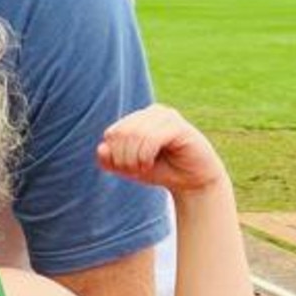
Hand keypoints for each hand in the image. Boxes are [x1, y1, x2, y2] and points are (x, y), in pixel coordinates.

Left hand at [97, 104, 226, 192]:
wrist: (193, 183)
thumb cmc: (161, 171)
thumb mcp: (129, 168)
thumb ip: (110, 160)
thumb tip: (102, 148)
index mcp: (139, 118)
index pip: (113, 133)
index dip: (114, 155)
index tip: (126, 170)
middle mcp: (153, 112)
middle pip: (122, 133)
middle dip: (123, 157)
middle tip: (134, 171)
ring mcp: (167, 117)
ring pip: (135, 134)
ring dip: (133, 158)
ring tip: (142, 169)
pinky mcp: (179, 127)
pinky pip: (151, 138)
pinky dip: (144, 155)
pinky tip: (149, 164)